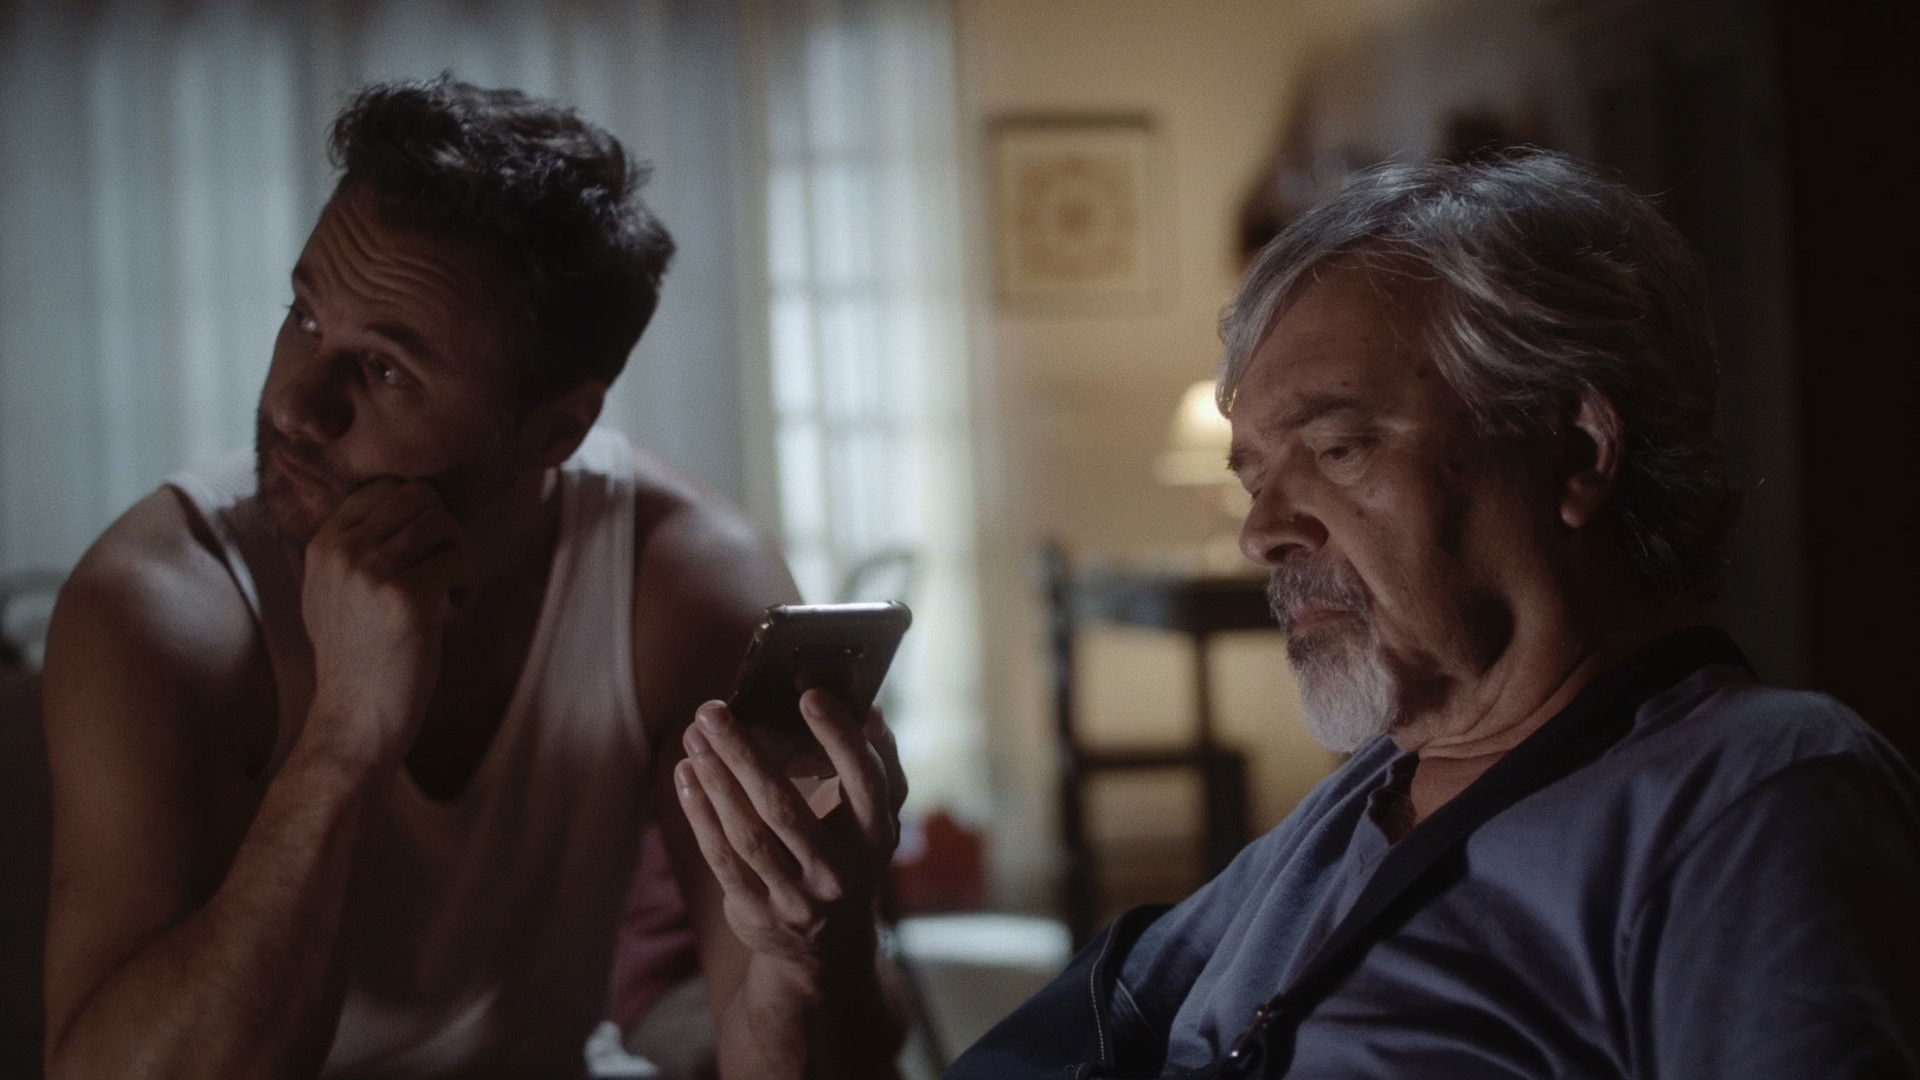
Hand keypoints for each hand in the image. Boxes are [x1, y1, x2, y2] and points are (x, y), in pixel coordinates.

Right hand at [300, 478, 469, 764]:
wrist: (355, 716)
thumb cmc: (359, 656)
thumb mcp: (336, 591)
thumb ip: (357, 547)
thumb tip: (405, 500)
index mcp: (323, 543)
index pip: (385, 488)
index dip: (419, 515)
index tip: (424, 553)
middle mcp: (342, 550)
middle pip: (418, 496)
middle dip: (445, 529)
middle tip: (446, 570)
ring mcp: (370, 571)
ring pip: (441, 523)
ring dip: (459, 556)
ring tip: (451, 593)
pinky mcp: (405, 598)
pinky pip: (457, 561)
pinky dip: (468, 585)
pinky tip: (454, 613)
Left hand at [674, 689, 906, 970]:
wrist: (827, 948)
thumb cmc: (848, 856)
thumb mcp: (872, 819)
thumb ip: (876, 763)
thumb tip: (870, 709)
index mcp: (876, 837)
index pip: (863, 780)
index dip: (839, 736)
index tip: (809, 694)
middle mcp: (840, 871)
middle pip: (785, 807)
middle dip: (743, 754)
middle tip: (712, 711)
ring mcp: (797, 897)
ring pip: (747, 833)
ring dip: (715, 779)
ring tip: (694, 736)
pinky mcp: (757, 912)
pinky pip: (721, 857)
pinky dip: (699, 813)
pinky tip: (686, 775)